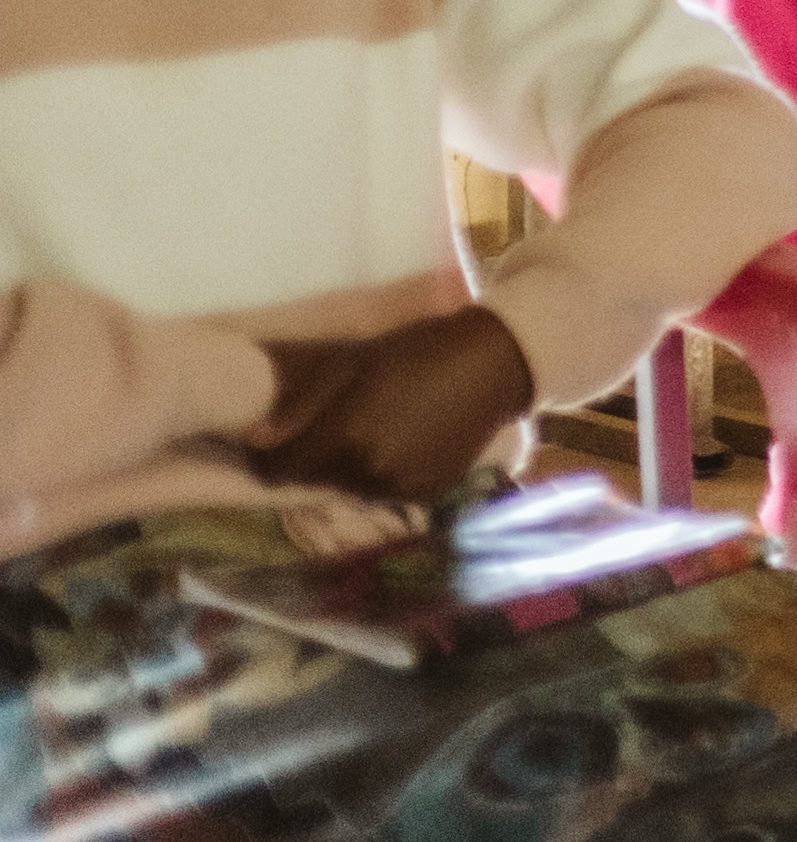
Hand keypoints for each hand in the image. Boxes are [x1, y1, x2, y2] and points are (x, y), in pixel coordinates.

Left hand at [233, 311, 537, 509]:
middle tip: (328, 428)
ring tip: (368, 433)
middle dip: (310, 459)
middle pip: (311, 480)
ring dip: (347, 468)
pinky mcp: (429, 492)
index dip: (266, 455)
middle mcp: (369, 472)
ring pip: (349, 488)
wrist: (495, 363)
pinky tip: (402, 443)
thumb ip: (300, 403)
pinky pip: (386, 492)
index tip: (271, 439)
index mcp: (344, 436)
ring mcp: (401, 487)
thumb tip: (255, 437)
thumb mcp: (351, 362)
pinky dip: (384, 473)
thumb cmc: (417, 350)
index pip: (275, 469)